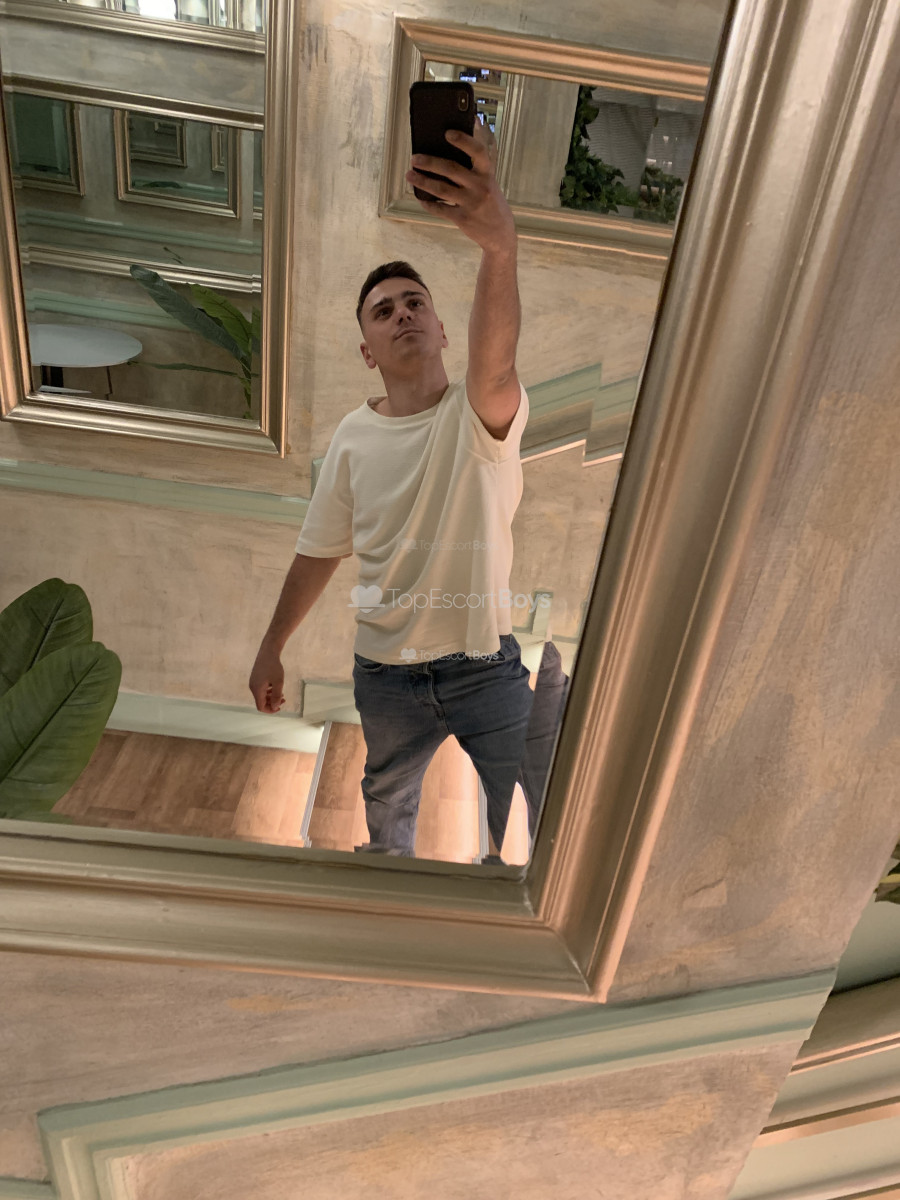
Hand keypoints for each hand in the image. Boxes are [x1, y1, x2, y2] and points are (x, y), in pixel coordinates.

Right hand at [249, 642, 284, 712]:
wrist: (268, 651)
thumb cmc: (274, 666)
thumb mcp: (278, 682)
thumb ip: (277, 696)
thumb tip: (275, 707)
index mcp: (257, 690)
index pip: (260, 707)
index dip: (270, 710)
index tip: (280, 707)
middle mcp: (253, 687)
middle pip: (261, 702)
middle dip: (272, 703)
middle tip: (284, 700)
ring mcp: (253, 682)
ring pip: (261, 696)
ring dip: (271, 697)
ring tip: (282, 694)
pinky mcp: (255, 678)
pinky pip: (261, 689)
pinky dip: (268, 691)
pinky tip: (275, 688)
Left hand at [406, 123, 515, 254]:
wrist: (500, 233)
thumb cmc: (491, 201)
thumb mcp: (489, 181)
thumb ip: (476, 164)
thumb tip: (460, 137)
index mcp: (487, 173)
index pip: (478, 152)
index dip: (463, 141)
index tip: (447, 133)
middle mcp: (480, 186)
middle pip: (451, 170)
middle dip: (430, 162)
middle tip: (414, 158)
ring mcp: (471, 203)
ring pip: (442, 189)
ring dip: (423, 181)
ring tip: (409, 175)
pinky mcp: (463, 219)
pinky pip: (441, 209)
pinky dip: (429, 203)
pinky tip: (421, 198)